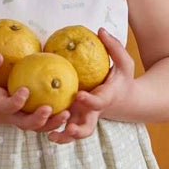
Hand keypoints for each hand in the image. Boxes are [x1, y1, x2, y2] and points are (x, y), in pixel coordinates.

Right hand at [0, 54, 70, 132]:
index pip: (8, 106)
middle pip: (26, 124)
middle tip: (50, 108)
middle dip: (39, 119)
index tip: (25, 90)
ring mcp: (15, 119)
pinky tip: (69, 108)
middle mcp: (8, 115)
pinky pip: (39, 122)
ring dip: (52, 123)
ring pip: (35, 127)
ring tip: (68, 113)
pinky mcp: (21, 118)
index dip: (17, 101)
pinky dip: (53, 120)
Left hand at [48, 28, 135, 143]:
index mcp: (105, 99)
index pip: (98, 102)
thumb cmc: (121, 79)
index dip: (89, 100)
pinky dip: (57, 132)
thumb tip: (100, 30)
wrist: (124, 99)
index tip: (79, 95)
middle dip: (78, 130)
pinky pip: (65, 129)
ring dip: (65, 137)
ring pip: (75, 133)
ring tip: (52, 136)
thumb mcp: (124, 63)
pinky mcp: (76, 120)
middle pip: (88, 127)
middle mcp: (94, 113)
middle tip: (69, 128)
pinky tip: (43, 129)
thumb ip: (114, 47)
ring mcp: (84, 119)